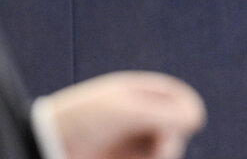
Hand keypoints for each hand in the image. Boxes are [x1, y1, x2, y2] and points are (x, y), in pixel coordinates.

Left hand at [48, 71, 205, 158]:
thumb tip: (197, 118)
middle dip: (171, 143)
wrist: (49, 144)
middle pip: (178, 131)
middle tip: (158, 152)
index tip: (181, 126)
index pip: (181, 99)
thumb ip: (163, 112)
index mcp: (139, 93)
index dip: (188, 113)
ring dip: (159, 156)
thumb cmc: (81, 120)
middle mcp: (139, 117)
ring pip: (166, 151)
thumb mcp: (124, 110)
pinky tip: (138, 157)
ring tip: (141, 157)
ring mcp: (133, 143)